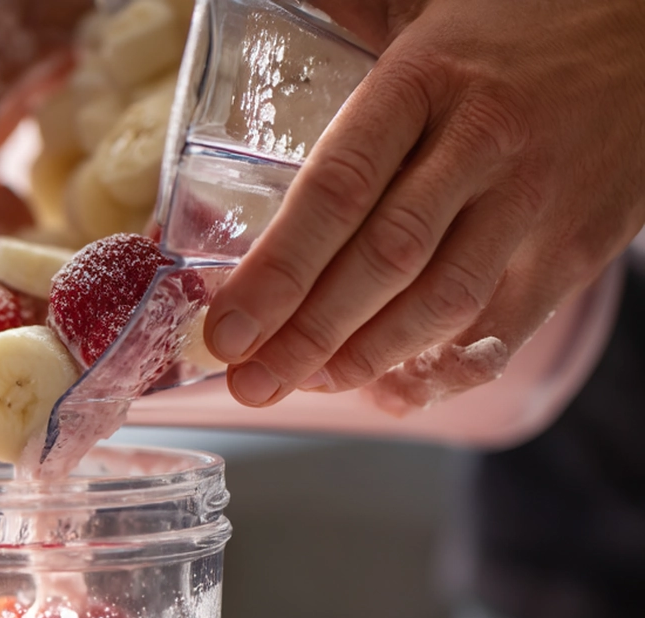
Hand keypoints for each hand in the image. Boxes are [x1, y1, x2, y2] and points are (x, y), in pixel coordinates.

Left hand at [204, 0, 644, 411]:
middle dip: (304, 336)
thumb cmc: (517, 28)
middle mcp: (482, 140)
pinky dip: (445, 373)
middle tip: (250, 383)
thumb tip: (234, 5)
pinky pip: (504, 329)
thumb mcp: (425, 13)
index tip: (225, 331)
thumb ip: (345, 25)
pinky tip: (395, 393)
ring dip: (365, 358)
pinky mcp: (578, 246)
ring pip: (439, 303)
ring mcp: (536, 198)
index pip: (335, 190)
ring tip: (309, 385)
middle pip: (380, 261)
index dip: (275, 273)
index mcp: (425, 79)